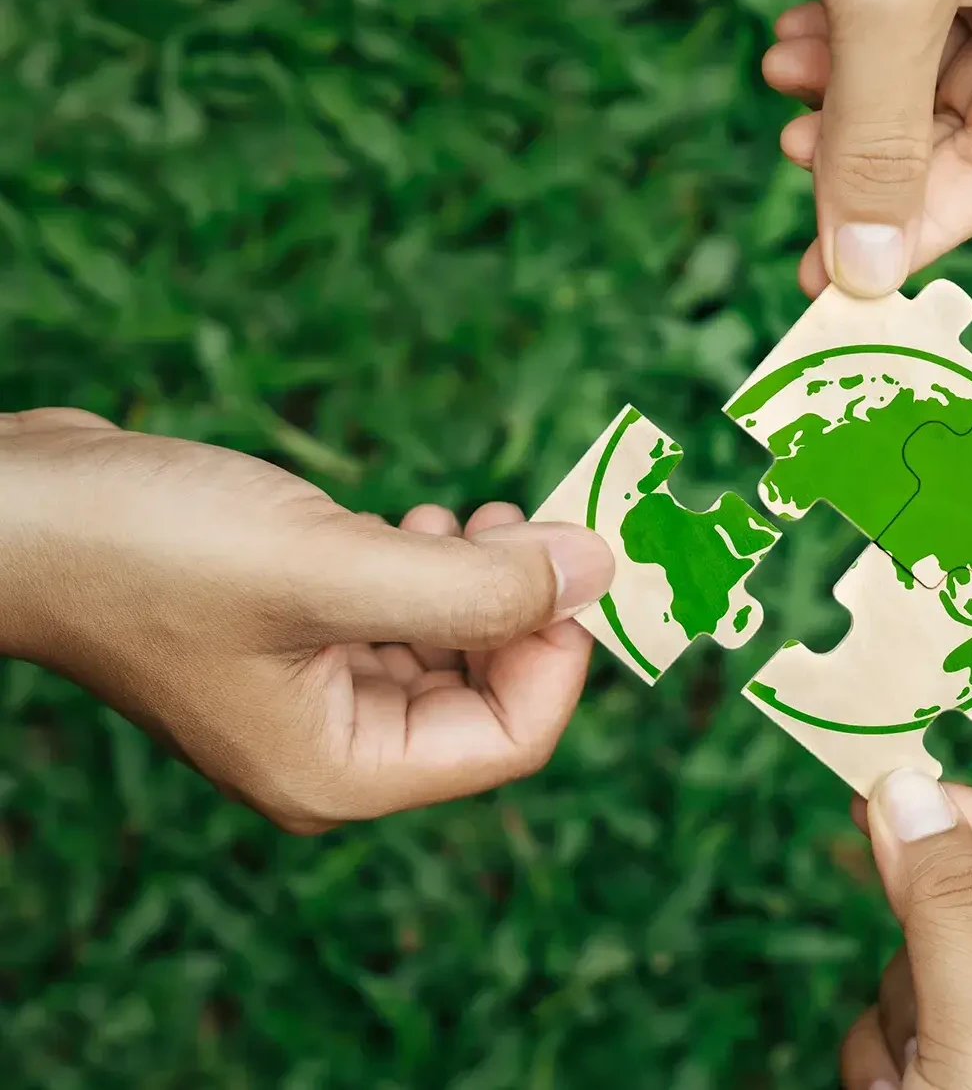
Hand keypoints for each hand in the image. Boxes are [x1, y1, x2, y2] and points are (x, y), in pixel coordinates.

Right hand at [0, 408, 613, 831]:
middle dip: (524, 606)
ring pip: (448, 651)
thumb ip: (477, 584)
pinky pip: (398, 622)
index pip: (515, 736)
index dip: (563, 647)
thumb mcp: (333, 568)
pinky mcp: (291, 642)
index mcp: (343, 770)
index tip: (578, 554)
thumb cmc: (150, 551)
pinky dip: (428, 572)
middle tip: (527, 516)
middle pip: (489, 695)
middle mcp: (333, 752)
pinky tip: (418, 520)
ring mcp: (309, 700)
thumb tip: (600, 568)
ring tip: (467, 512)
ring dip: (480, 581)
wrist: (13, 513)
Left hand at [763, 0, 971, 297]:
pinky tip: (793, 40)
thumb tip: (861, 273)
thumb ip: (874, 135)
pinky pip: (895, 15)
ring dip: (841, 91)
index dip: (922, 224)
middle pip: (962, 123)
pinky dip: (838, 37)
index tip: (839, 277)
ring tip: (784, 77)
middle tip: (797, 164)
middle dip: (868, 148)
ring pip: (917, 70)